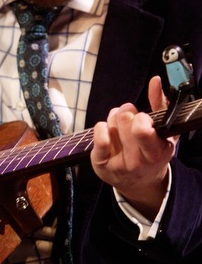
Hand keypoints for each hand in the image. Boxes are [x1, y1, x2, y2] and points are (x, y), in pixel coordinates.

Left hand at [91, 76, 177, 218]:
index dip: (140, 117)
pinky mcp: (101, 164)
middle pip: (124, 119)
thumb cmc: (153, 151)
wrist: (140, 182)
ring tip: (120, 128)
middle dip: (127, 113)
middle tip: (130, 120)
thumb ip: (160, 104)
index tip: (143, 119)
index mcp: (156, 152)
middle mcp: (137, 161)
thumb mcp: (165, 131)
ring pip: (110, 123)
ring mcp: (118, 164)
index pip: (142, 128)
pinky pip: (97, 136)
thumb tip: (154, 81)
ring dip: (114, 120)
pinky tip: (106, 130)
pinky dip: (100, 127)